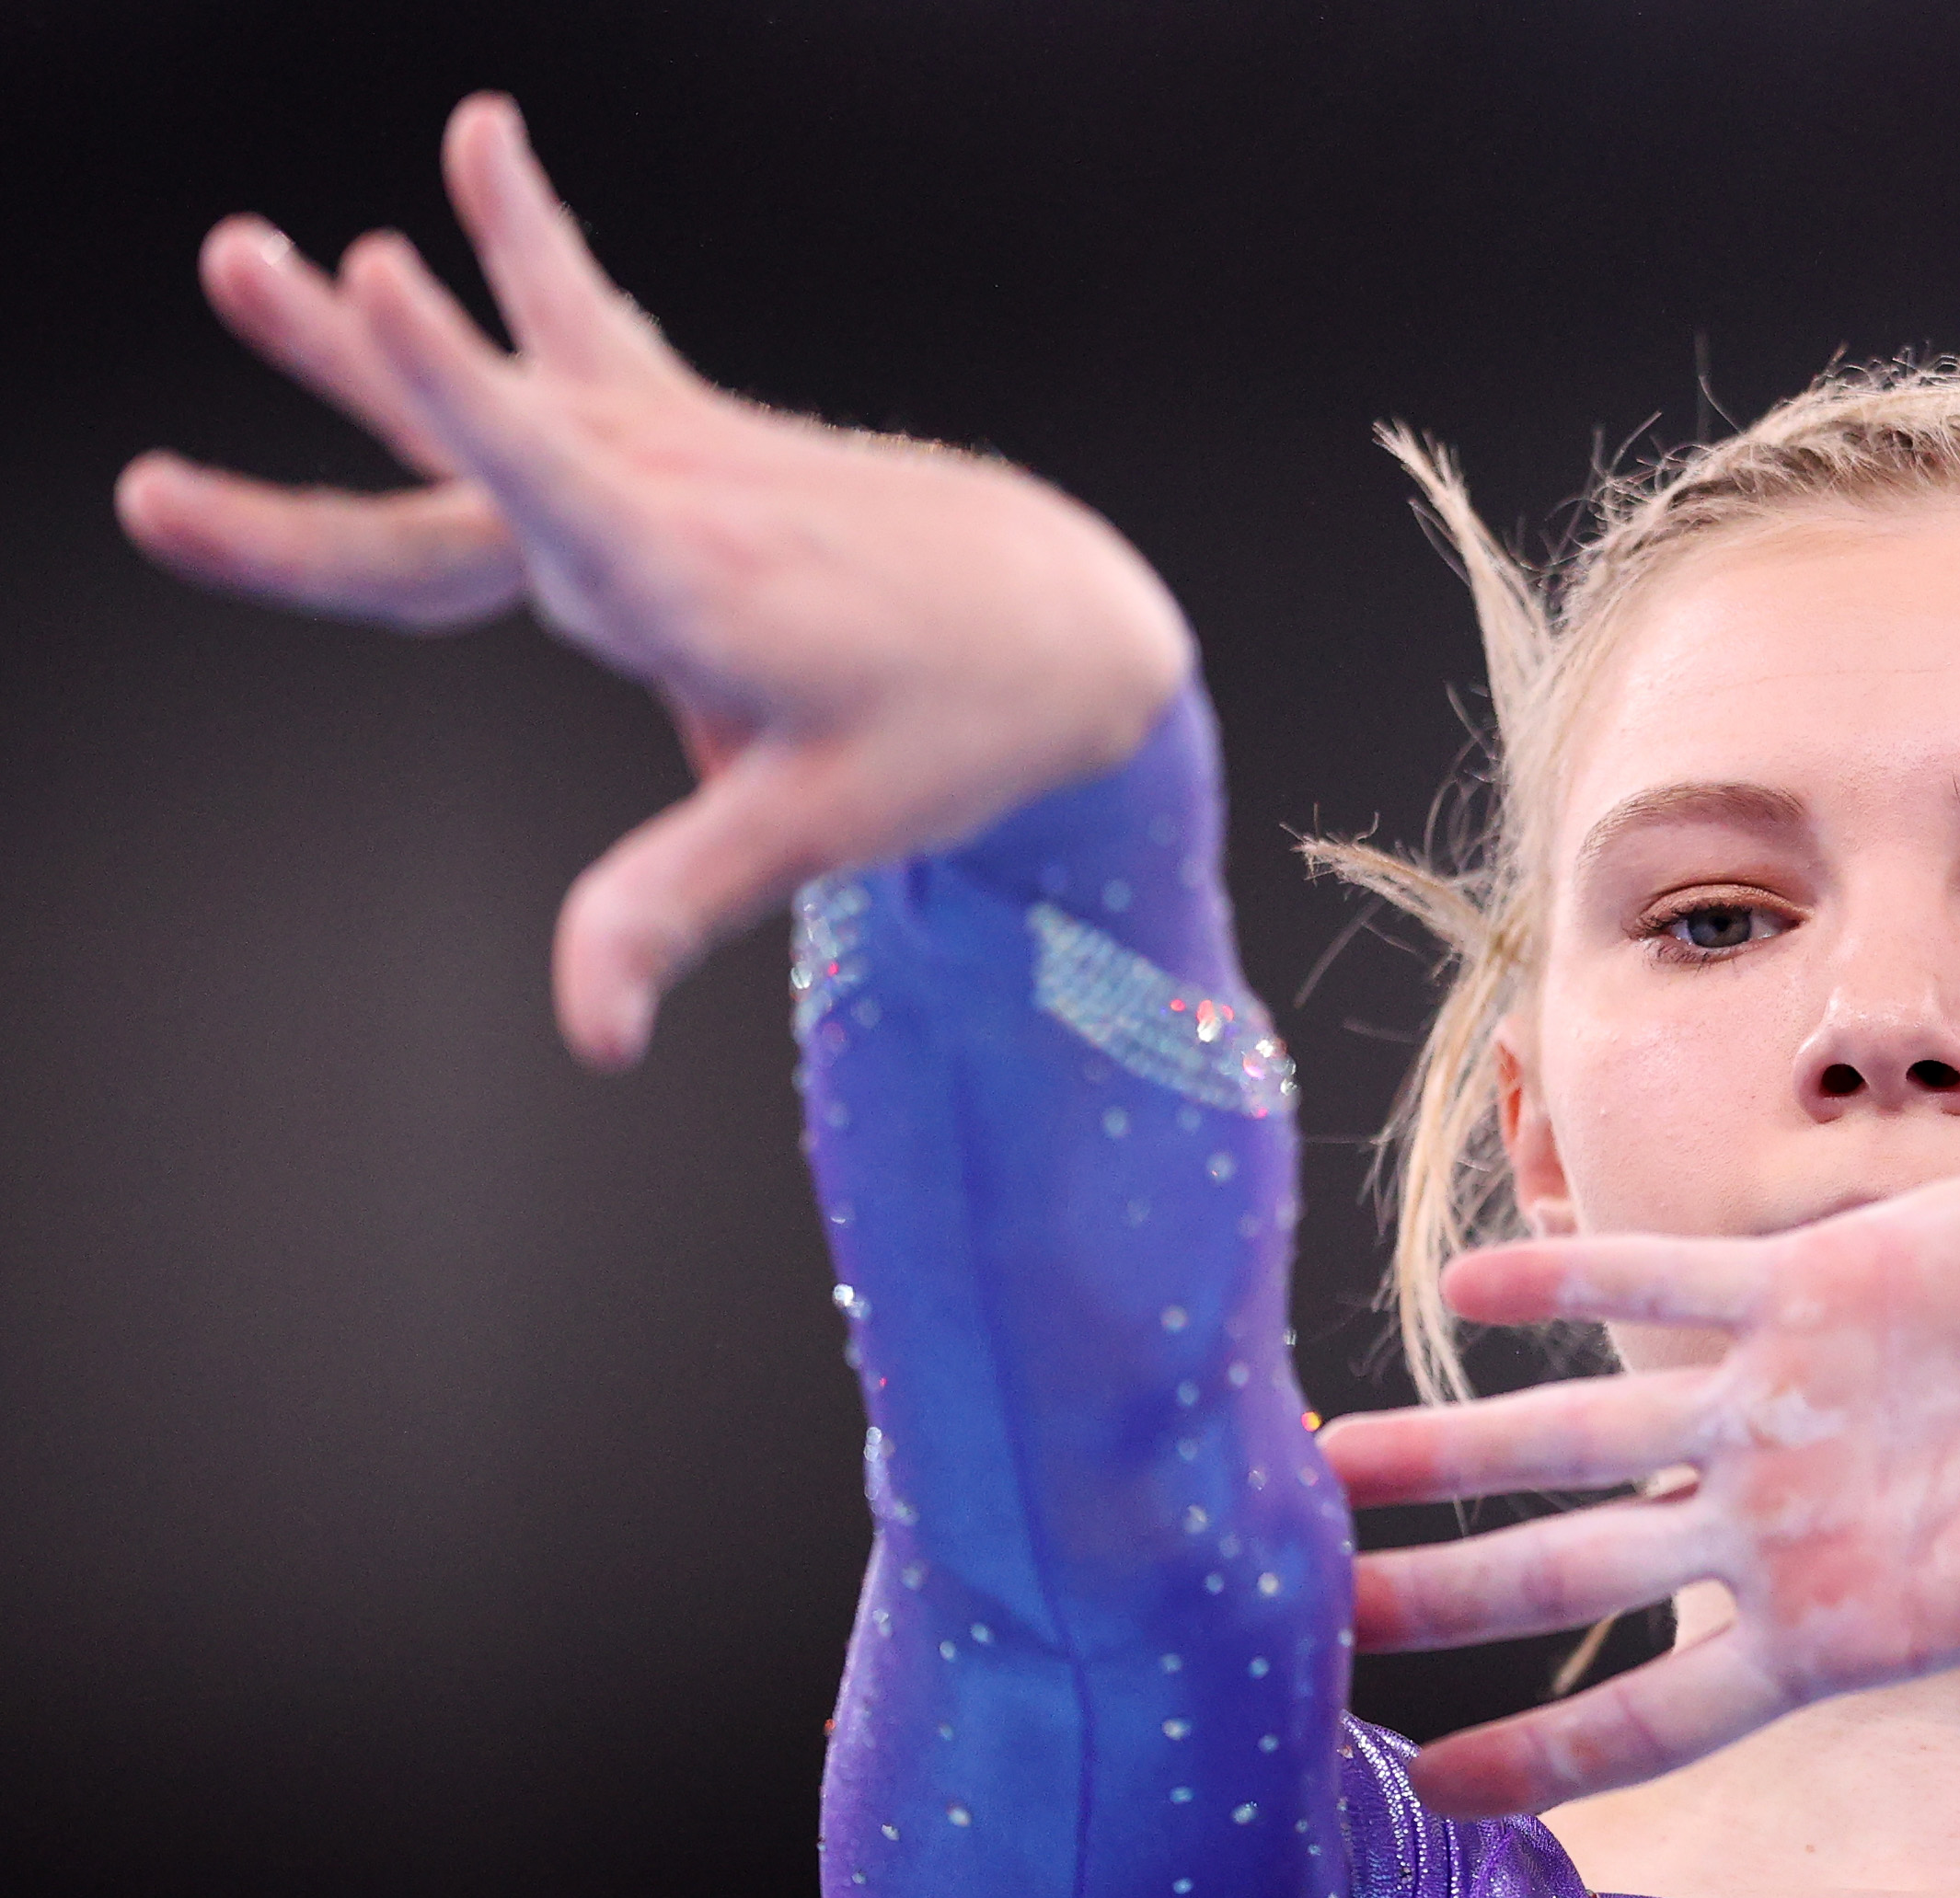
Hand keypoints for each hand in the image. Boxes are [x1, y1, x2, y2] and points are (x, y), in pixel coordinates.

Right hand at [117, 93, 1190, 1068]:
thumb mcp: (819, 831)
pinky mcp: (690, 434)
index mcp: (695, 583)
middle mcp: (677, 496)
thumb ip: (678, 908)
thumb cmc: (957, 733)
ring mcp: (680, 453)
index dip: (457, 385)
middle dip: (361, 376)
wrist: (1067, 629)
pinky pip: (585, 329)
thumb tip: (586, 1037)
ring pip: (514, 376)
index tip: (373, 278)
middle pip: (483, 444)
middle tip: (237, 269)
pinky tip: (483, 142)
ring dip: (389, 324)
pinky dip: (527, 246)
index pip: (551, 475)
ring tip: (258, 249)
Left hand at [1319, 1169, 1959, 1819]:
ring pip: (1574, 1436)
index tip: (1418, 1795)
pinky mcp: (1800, 1290)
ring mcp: (1771, 1407)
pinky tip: (1464, 1286)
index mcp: (1838, 1624)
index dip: (1546, 1755)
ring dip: (1450, 1448)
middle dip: (1442, 1600)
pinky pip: (1656, 1285)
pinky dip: (1567, 1279)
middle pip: (1570, 1580)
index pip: (1665, 1715)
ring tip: (1320, 1458)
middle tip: (1300, 1630)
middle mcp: (1773, 1523)